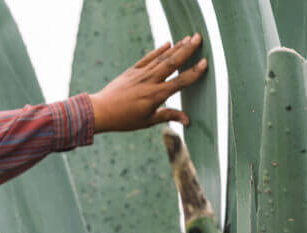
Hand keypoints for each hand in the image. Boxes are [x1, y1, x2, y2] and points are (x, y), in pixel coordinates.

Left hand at [90, 34, 207, 132]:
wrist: (101, 110)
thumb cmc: (124, 120)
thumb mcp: (148, 121)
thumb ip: (168, 116)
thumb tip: (188, 120)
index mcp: (156, 96)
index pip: (179, 82)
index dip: (193, 72)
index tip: (205, 62)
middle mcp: (150, 82)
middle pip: (172, 63)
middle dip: (187, 50)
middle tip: (199, 38)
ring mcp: (141, 74)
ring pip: (161, 58)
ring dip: (176, 47)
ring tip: (189, 37)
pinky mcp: (132, 70)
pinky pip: (148, 58)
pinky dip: (158, 50)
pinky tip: (168, 43)